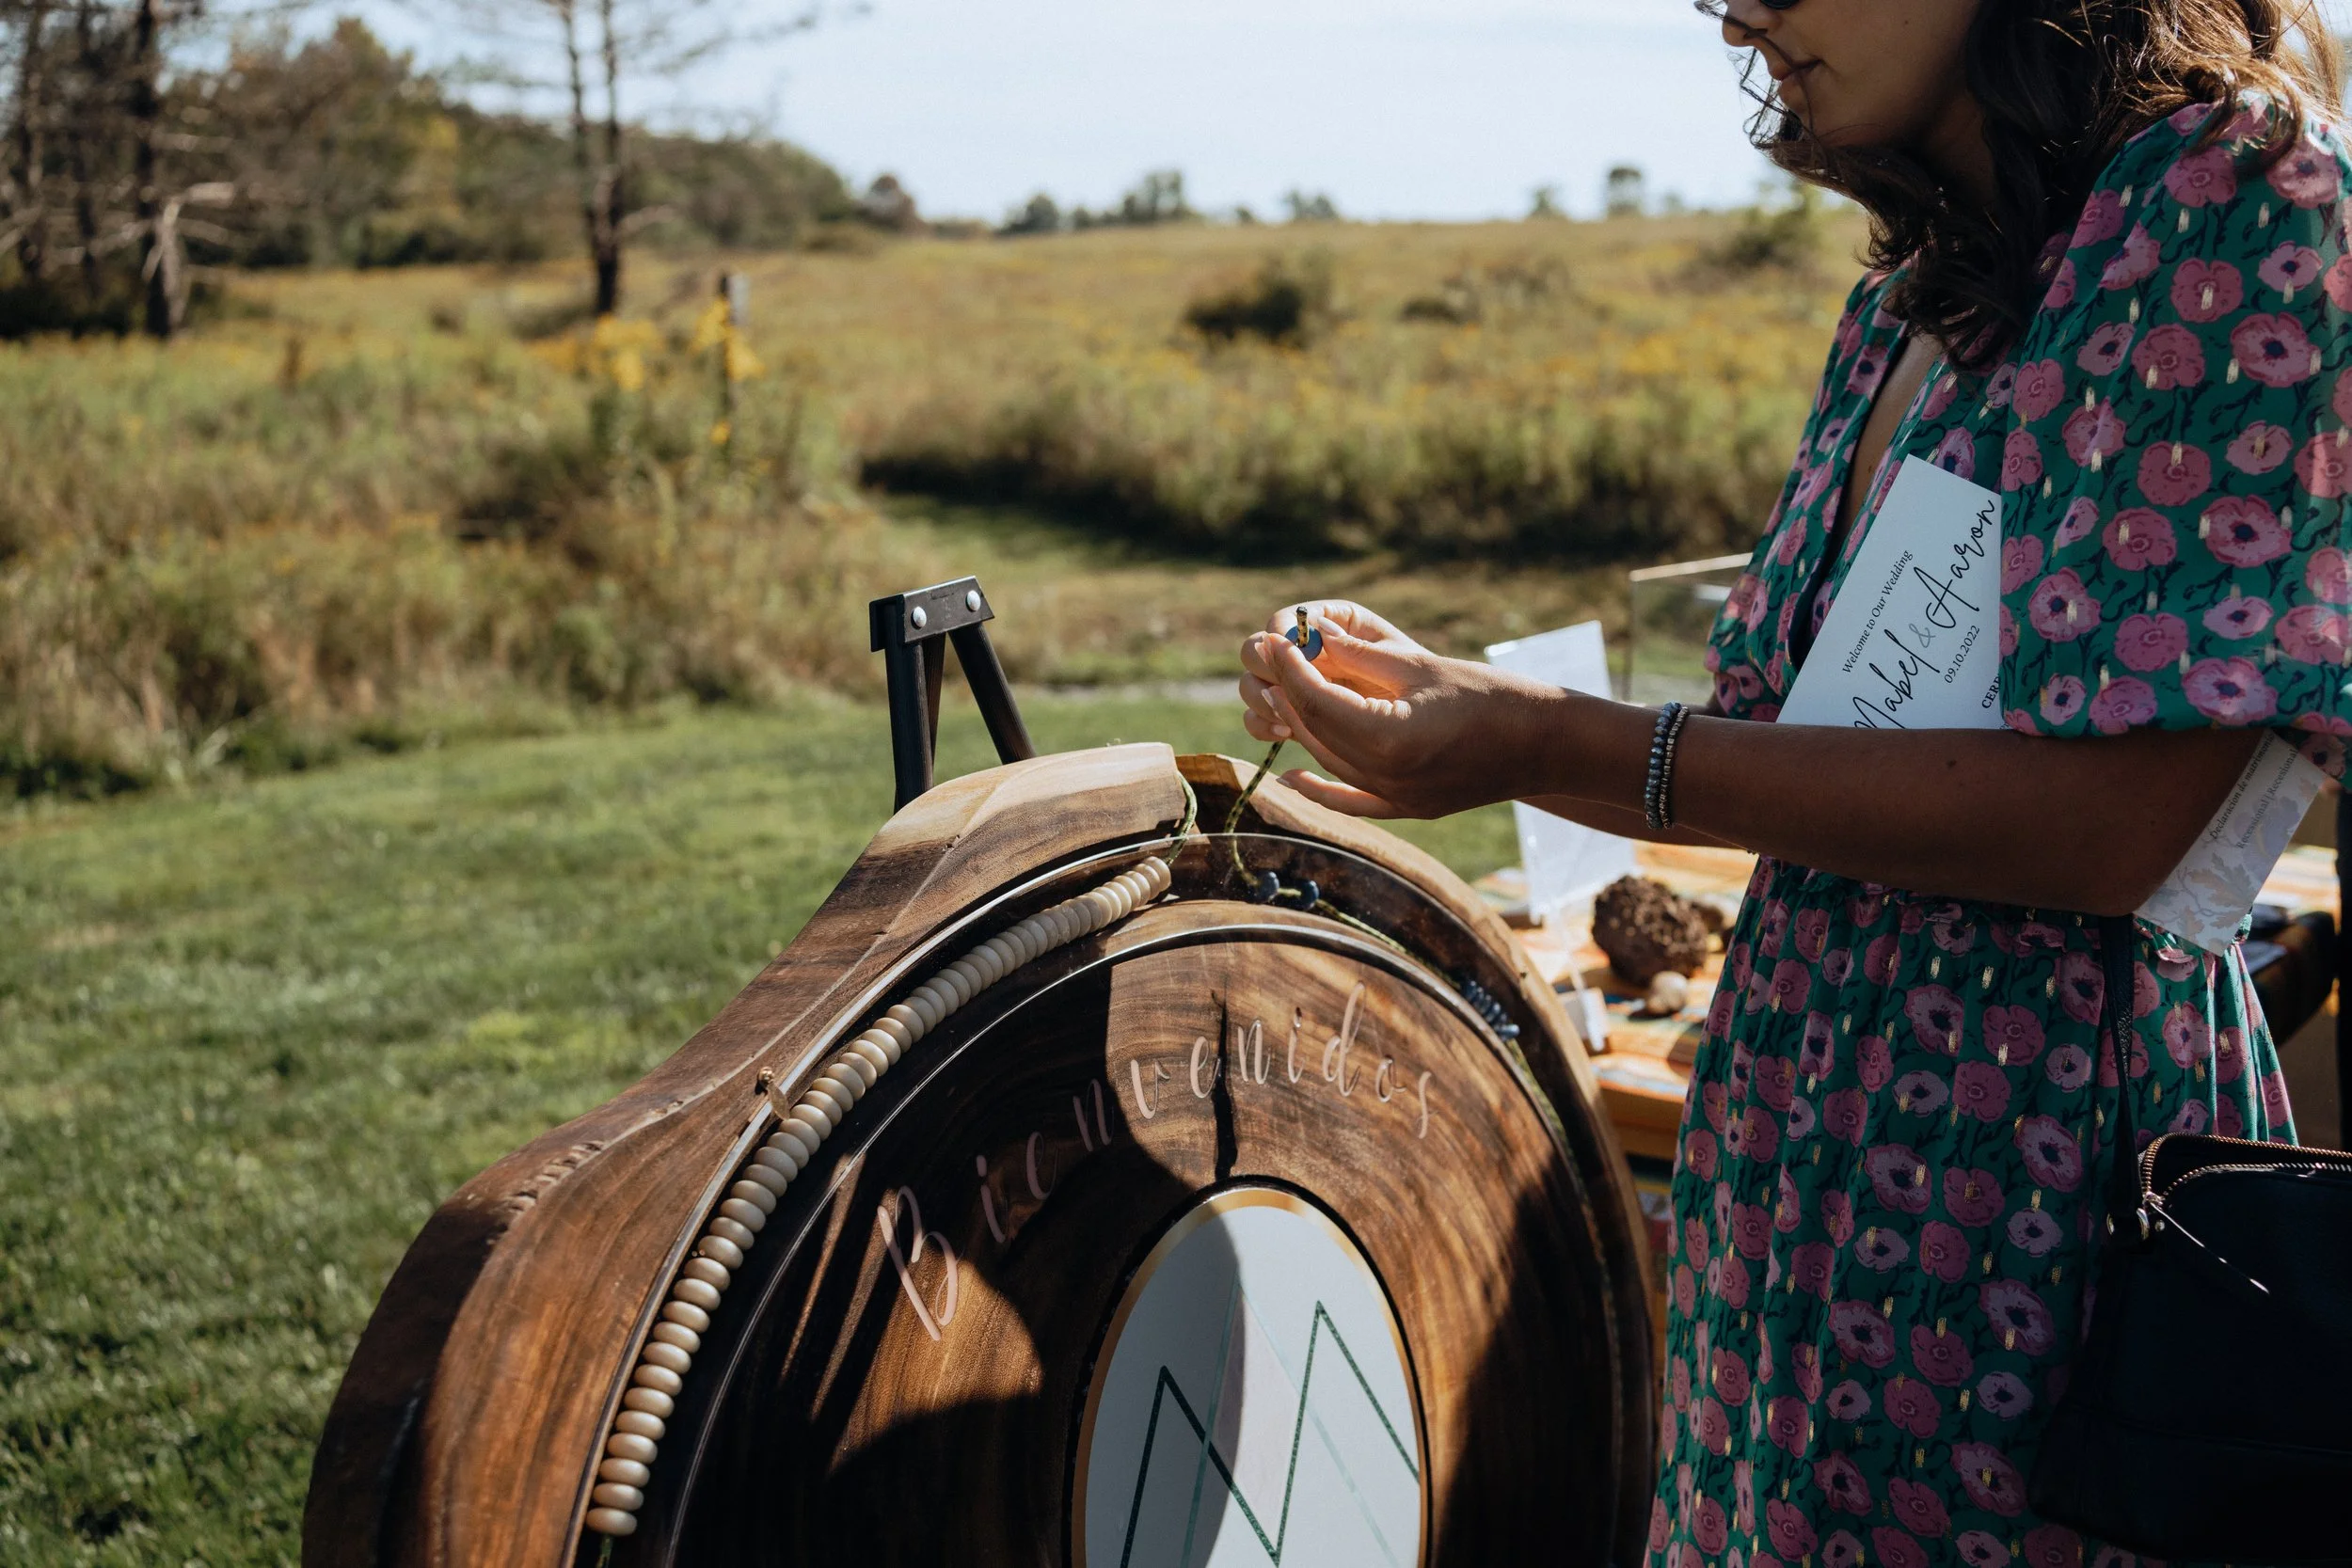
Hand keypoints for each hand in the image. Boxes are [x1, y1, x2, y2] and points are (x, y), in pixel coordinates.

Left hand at [1236, 601, 1567, 817]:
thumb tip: (1310, 636)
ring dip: (1301, 728)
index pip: (1317, 700)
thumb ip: (1361, 657)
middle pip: (1316, 732)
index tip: (1274, 639)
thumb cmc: (1490, 694)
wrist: (1545, 744)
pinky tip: (1291, 776)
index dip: (1290, 668)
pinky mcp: (1408, 808)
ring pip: (1328, 763)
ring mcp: (1396, 799)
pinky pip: (1350, 802)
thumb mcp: (1421, 667)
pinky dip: (1319, 790)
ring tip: (1281, 693)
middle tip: (1270, 658)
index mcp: (1388, 737)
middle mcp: (1386, 776)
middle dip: (1288, 692)